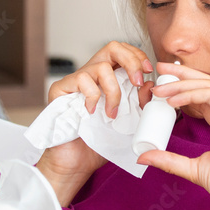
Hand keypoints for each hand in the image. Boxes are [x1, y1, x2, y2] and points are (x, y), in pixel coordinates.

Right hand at [36, 41, 155, 205]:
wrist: (77, 162)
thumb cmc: (100, 142)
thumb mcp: (128, 122)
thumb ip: (140, 104)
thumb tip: (149, 85)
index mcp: (108, 78)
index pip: (124, 52)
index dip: (138, 56)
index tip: (148, 72)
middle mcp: (92, 74)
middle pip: (113, 47)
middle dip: (131, 61)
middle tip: (137, 82)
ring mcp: (75, 80)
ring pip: (101, 67)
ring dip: (114, 91)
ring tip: (112, 113)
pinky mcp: (60, 89)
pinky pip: (82, 80)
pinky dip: (93, 96)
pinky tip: (92, 112)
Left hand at [135, 62, 209, 209]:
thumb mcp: (192, 169)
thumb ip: (170, 160)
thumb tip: (144, 157)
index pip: (201, 94)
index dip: (181, 86)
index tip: (160, 85)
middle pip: (205, 82)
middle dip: (181, 74)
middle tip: (160, 69)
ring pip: (208, 85)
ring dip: (182, 83)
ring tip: (160, 89)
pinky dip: (192, 94)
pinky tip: (173, 101)